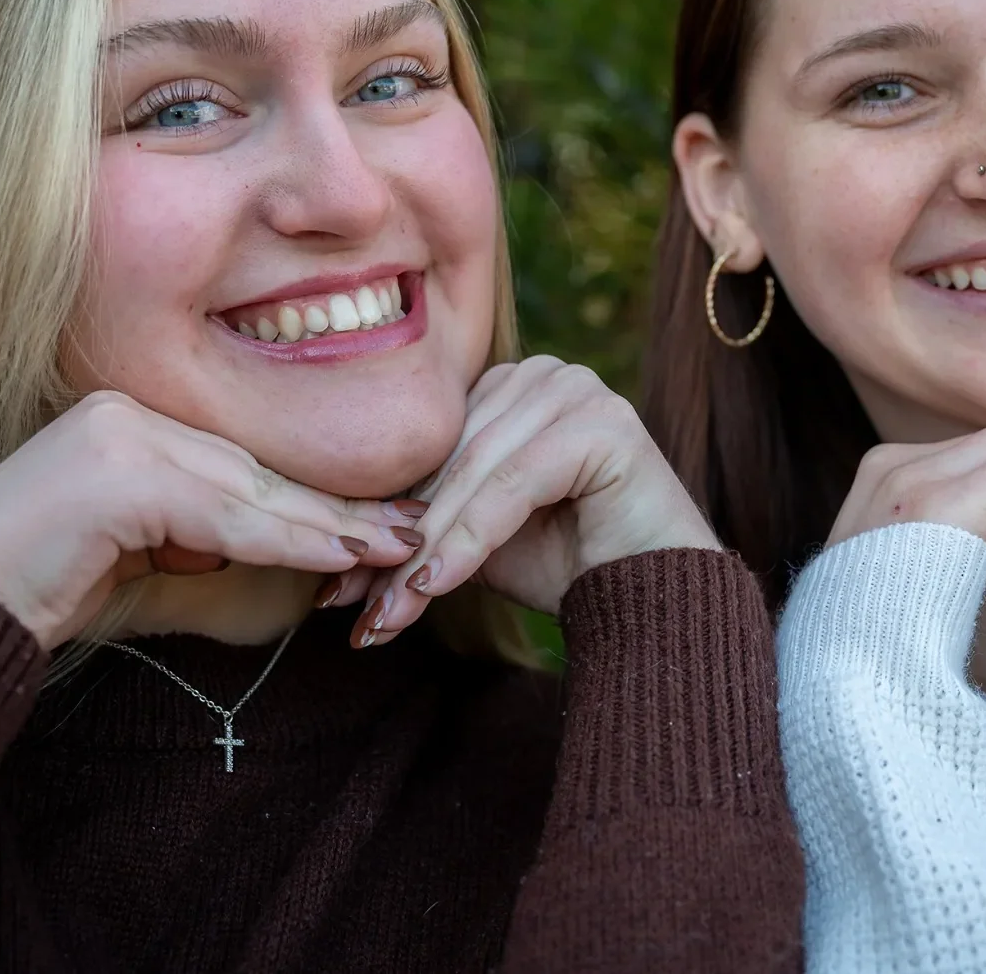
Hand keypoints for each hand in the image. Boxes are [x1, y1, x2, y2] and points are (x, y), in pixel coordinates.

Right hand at [0, 391, 421, 649]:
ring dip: (331, 525)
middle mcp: (125, 411)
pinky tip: (343, 555)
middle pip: (254, 470)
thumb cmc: (35, 597)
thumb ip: (201, 545)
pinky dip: (287, 538)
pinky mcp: (115, 472)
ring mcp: (118, 433)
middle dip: (338, 506)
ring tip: (400, 545)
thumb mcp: (136, 564)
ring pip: (247, 490)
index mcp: (128, 420)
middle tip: (414, 527)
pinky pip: (221, 513)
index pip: (241, 465)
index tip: (381, 521)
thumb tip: (285, 550)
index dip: (315, 498)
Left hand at [346, 357, 719, 645]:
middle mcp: (542, 373)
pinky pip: (512, 484)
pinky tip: (435, 586)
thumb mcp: (475, 540)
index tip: (338, 590)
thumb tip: (333, 551)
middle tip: (356, 609)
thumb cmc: (568, 565)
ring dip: (425, 549)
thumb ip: (421, 523)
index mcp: (509, 386)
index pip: (430, 447)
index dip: (382, 518)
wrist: (652, 600)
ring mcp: (577, 389)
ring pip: (474, 472)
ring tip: (388, 612)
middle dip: (396, 542)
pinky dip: (469, 539)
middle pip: (448, 459)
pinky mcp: (603, 422)